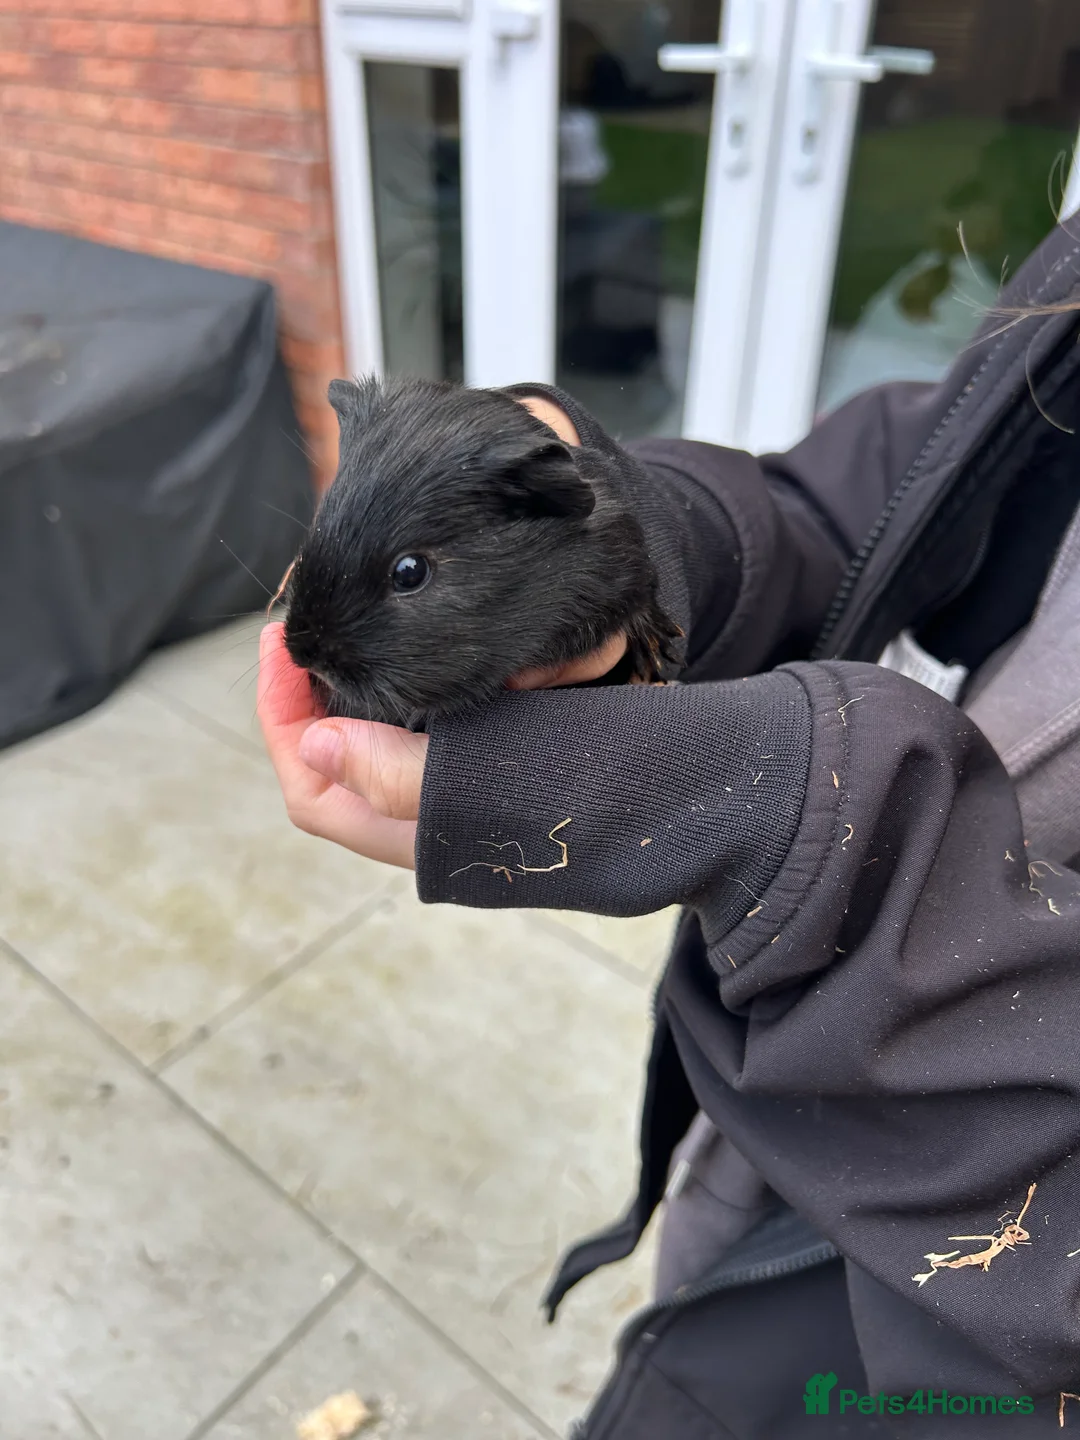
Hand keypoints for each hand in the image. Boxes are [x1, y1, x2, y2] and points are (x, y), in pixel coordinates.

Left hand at [259, 395, 622, 868]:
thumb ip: (393, 771)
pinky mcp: (488, 774)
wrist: (684, 798)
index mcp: (410, 834)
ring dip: (352, 691)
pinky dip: (404, 692)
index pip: (309, 789)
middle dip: (308, 695)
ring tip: (348, 627)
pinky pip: (423, 735)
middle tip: (307, 622)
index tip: (279, 640)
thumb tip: (313, 743)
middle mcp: (421, 823)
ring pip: (374, 748)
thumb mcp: (485, 775)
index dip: (280, 716)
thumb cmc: (586, 789)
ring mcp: (455, 800)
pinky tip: (414, 650)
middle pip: (331, 765)